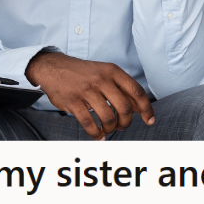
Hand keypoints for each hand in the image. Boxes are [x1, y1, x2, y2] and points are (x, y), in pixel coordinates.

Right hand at [26, 51, 154, 139]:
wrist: (53, 68)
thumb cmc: (83, 73)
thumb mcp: (105, 73)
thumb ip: (122, 89)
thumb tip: (140, 108)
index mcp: (112, 71)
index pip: (137, 91)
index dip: (146, 108)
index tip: (149, 120)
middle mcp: (101, 79)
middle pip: (124, 107)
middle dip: (126, 122)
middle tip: (122, 126)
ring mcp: (86, 90)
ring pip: (107, 117)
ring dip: (110, 128)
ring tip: (108, 130)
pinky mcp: (73, 102)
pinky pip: (89, 123)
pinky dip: (96, 134)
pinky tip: (98, 135)